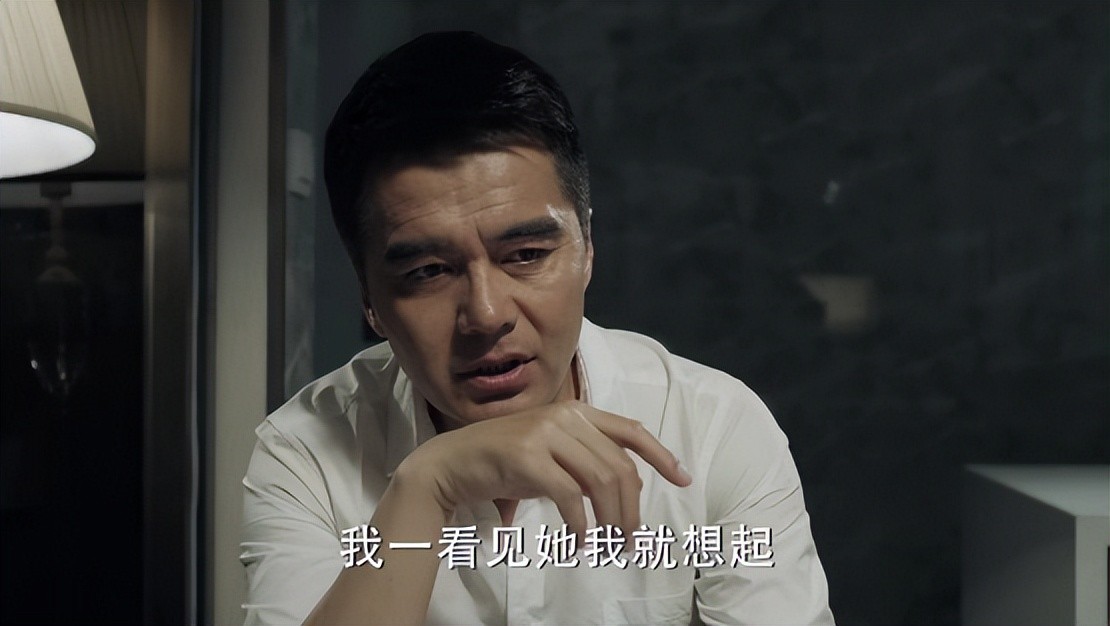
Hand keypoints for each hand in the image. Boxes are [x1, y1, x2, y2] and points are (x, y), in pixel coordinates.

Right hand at [394, 400, 691, 537]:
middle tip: (630, 541)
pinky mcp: (527, 458)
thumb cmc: (502, 463)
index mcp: (575, 411)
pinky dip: (581, 525)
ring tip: (609, 546)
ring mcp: (545, 434)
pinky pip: (570, 497)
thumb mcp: (551, 452)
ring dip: (612, 521)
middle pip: (619, 465)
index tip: (684, 479)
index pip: (630, 430)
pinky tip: (580, 542)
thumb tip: (628, 490)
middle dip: (631, 508)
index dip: (661, 455)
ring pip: (601, 481)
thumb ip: (586, 461)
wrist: (450, 464)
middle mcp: (564, 416)